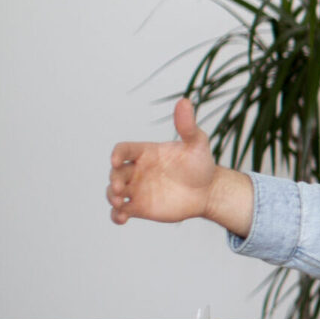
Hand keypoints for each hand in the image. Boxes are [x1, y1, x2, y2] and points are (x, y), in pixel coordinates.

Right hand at [107, 99, 219, 225]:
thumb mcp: (197, 143)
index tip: (117, 161)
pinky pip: (121, 211)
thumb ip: (187, 126)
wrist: (208, 191)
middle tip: (120, 188)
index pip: (123, 150)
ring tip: (118, 202)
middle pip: (115, 173)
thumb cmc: (201, 164)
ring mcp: (136, 189)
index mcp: (145, 153)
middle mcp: (137, 170)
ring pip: (113, 192)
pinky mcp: (139, 207)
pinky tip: (120, 218)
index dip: (117, 154)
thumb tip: (184, 101)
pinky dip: (116, 215)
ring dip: (111, 196)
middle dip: (113, 180)